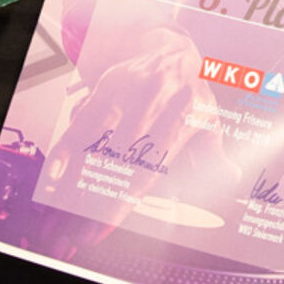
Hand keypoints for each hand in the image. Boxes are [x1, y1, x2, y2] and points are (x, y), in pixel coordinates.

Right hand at [39, 26, 236, 254]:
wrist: (173, 52)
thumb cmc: (190, 97)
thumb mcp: (209, 122)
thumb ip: (214, 154)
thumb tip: (231, 176)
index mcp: (187, 112)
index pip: (150, 167)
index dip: (121, 201)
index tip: (100, 229)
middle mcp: (157, 98)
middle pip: (119, 159)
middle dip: (94, 198)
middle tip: (74, 231)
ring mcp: (130, 89)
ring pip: (97, 141)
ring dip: (74, 178)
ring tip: (58, 212)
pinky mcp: (108, 83)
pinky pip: (83, 119)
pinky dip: (65, 149)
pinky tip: (53, 175)